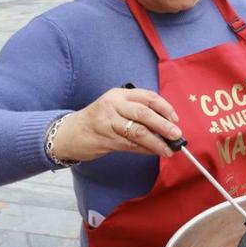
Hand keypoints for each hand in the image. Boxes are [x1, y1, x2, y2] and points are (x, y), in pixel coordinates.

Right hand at [51, 87, 182, 163]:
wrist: (69, 133)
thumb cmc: (98, 120)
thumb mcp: (117, 107)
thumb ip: (138, 111)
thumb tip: (166, 124)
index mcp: (120, 94)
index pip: (148, 97)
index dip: (165, 108)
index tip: (175, 119)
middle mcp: (114, 106)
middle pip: (144, 113)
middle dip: (163, 125)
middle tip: (176, 135)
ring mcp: (108, 123)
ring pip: (138, 132)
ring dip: (156, 142)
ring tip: (169, 149)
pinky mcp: (106, 139)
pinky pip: (131, 145)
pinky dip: (145, 149)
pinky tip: (154, 152)